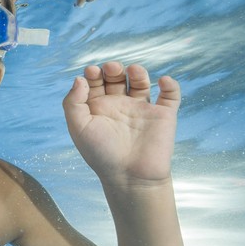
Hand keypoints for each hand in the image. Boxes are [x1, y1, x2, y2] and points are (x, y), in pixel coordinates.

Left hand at [62, 62, 180, 184]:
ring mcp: (142, 109)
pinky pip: (170, 96)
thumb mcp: (78, 128)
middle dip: (113, 68)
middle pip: (117, 78)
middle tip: (112, 68)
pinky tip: (163, 81)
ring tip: (134, 71)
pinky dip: (171, 85)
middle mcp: (119, 106)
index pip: (95, 82)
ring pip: (141, 82)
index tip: (92, 72)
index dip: (93, 73)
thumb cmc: (101, 154)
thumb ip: (73, 102)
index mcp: (98, 108)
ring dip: (138, 72)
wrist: (130, 176)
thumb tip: (79, 78)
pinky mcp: (163, 115)